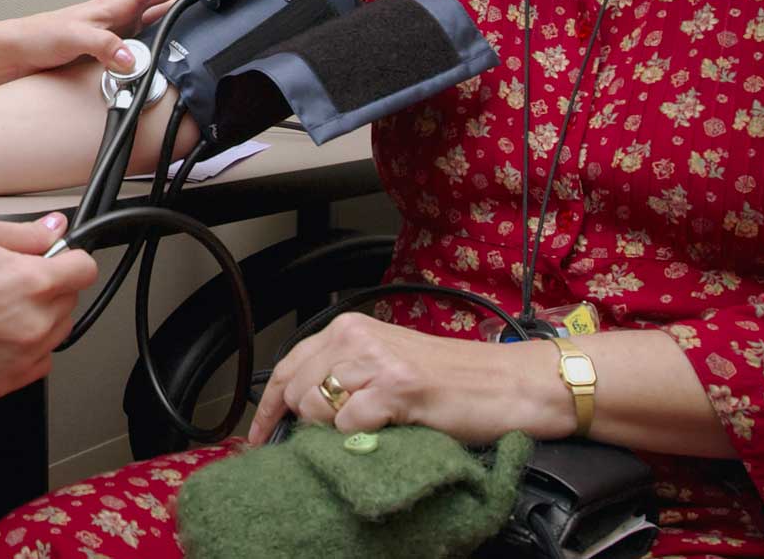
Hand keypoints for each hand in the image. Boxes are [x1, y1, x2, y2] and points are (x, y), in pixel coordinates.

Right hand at [0, 213, 98, 396]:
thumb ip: (27, 234)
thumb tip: (54, 229)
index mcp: (33, 282)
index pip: (85, 269)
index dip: (70, 259)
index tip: (57, 260)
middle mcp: (34, 323)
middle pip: (70, 300)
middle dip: (50, 287)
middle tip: (11, 280)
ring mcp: (21, 357)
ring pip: (57, 332)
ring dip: (40, 317)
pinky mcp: (6, 381)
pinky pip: (38, 362)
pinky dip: (26, 348)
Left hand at [9, 0, 215, 73]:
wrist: (21, 50)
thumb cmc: (42, 36)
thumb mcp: (74, 39)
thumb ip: (104, 46)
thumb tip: (132, 58)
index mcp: (117, 2)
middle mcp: (123, 11)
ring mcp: (121, 27)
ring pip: (162, 10)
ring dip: (184, 3)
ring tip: (210, 1)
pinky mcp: (116, 43)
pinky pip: (151, 33)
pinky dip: (169, 30)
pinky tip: (177, 39)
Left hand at [246, 311, 566, 445]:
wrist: (506, 382)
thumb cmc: (449, 380)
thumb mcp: (386, 363)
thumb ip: (344, 373)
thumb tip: (300, 408)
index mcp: (350, 327)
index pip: (287, 365)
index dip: (268, 406)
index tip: (257, 435)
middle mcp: (356, 336)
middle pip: (297, 391)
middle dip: (310, 423)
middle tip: (343, 433)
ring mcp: (375, 360)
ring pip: (317, 407)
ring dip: (337, 429)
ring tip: (374, 426)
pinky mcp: (396, 387)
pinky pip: (350, 424)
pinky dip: (361, 437)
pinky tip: (387, 430)